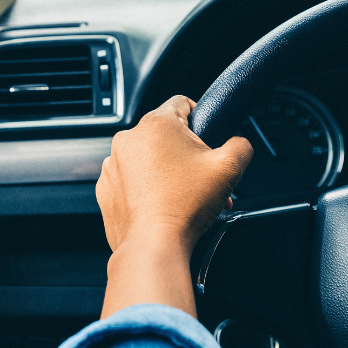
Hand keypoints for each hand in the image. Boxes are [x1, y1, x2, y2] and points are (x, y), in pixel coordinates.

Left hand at [97, 95, 252, 317]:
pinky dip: (144, 189)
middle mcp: (128, 139)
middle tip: (201, 178)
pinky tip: (162, 205)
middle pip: (165, 136)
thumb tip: (239, 143)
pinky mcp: (105, 188)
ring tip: (183, 196)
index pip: (182, 103)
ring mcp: (112, 164)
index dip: (200, 118)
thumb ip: (241, 145)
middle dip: (186, 155)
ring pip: (146, 159)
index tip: (206, 139)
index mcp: (156, 124)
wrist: (154, 244)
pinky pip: (129, 180)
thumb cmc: (185, 206)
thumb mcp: (229, 168)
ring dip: (165, 172)